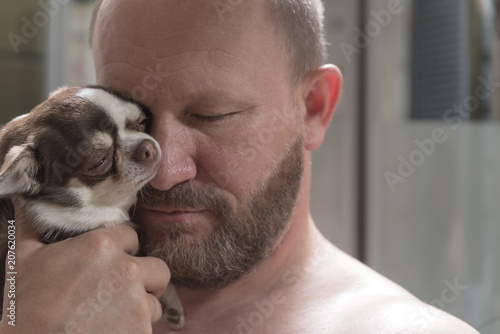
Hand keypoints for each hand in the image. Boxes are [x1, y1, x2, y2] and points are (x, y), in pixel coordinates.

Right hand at [0, 205, 169, 333]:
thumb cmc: (24, 308)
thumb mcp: (23, 260)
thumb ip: (34, 226)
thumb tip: (30, 202)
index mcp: (100, 246)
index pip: (132, 236)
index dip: (123, 249)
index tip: (111, 262)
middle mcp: (126, 270)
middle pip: (158, 268)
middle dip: (145, 278)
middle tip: (123, 290)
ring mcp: (137, 302)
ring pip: (155, 300)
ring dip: (141, 307)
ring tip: (113, 315)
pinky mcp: (142, 330)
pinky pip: (149, 327)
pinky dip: (135, 329)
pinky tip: (111, 330)